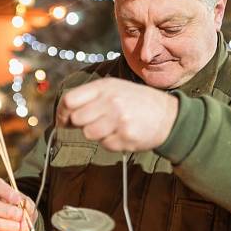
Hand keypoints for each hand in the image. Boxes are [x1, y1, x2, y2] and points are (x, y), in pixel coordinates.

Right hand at [0, 177, 37, 230]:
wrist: (18, 227)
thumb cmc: (20, 210)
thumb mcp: (26, 203)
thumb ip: (26, 203)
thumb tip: (24, 207)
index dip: (6, 192)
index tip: (18, 200)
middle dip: (6, 212)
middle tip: (21, 216)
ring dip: (7, 226)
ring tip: (21, 228)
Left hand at [56, 77, 178, 150]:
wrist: (168, 115)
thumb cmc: (136, 101)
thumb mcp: (114, 88)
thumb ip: (89, 97)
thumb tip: (63, 115)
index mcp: (105, 87)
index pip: (70, 100)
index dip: (62, 112)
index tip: (63, 120)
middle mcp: (111, 101)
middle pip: (77, 119)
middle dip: (81, 124)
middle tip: (94, 122)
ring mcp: (119, 120)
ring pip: (89, 133)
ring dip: (97, 133)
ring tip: (112, 126)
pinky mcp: (126, 137)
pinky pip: (105, 144)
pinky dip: (111, 142)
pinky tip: (123, 133)